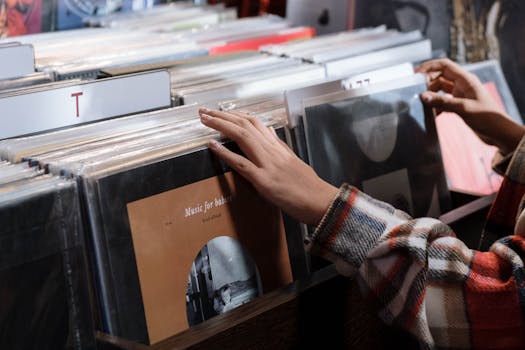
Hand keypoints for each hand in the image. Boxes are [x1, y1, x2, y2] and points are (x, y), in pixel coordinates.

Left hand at [199, 108, 338, 225]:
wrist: (320, 202)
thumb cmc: (308, 186)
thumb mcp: (293, 160)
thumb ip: (279, 145)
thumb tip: (268, 131)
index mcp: (277, 147)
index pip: (253, 123)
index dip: (234, 115)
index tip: (220, 112)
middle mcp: (272, 151)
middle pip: (244, 125)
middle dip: (222, 116)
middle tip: (204, 111)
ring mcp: (268, 164)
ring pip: (242, 137)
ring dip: (220, 126)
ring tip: (204, 120)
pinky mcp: (264, 180)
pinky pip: (241, 163)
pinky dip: (225, 152)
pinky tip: (212, 145)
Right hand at [416, 58, 524, 154]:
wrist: (499, 132)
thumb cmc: (487, 117)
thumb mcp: (463, 108)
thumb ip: (442, 102)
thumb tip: (423, 96)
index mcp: (466, 79)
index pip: (444, 65)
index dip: (429, 66)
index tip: (415, 74)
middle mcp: (462, 84)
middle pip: (440, 77)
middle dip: (427, 83)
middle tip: (417, 93)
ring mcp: (460, 95)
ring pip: (440, 90)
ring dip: (431, 96)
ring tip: (423, 104)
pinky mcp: (459, 105)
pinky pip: (443, 101)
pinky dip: (436, 106)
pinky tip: (433, 114)